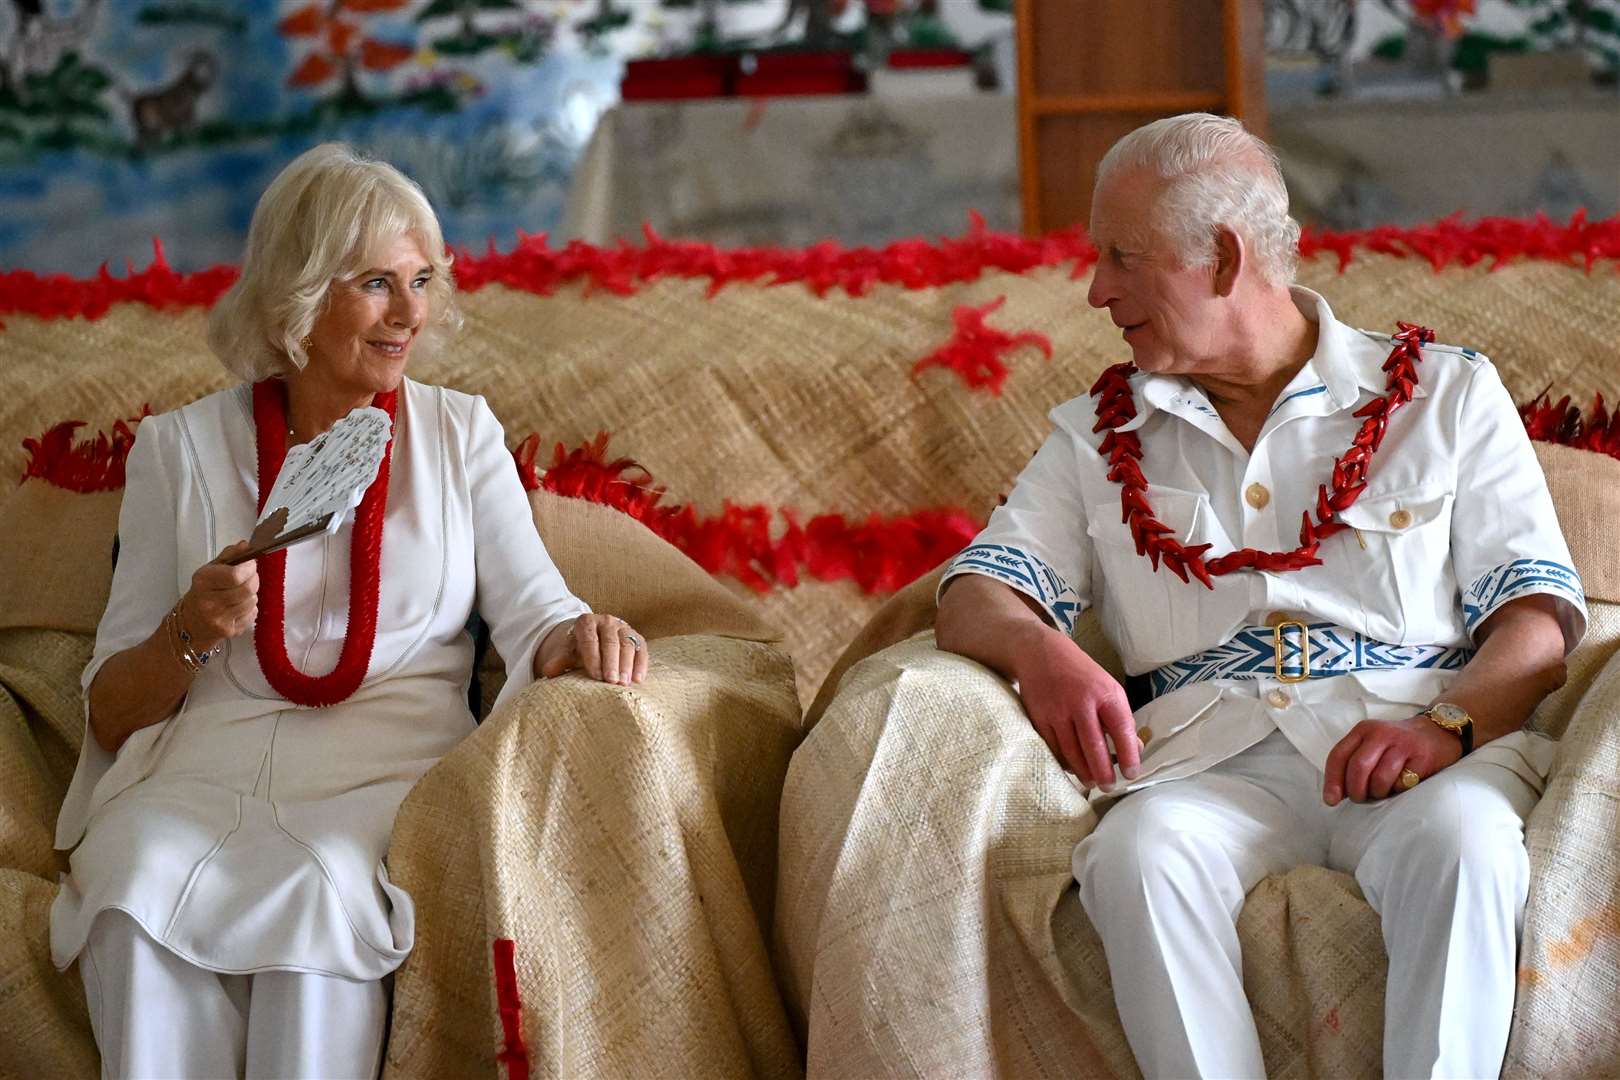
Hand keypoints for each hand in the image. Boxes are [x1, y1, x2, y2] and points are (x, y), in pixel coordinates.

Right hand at [181, 541, 258, 650]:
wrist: (190, 625)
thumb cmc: (202, 593)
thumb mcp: (209, 570)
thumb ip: (229, 556)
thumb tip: (246, 545)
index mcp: (202, 582)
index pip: (235, 575)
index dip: (249, 568)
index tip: (251, 564)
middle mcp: (208, 602)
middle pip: (247, 589)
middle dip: (254, 579)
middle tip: (250, 576)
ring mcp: (219, 619)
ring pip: (252, 601)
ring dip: (252, 594)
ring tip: (241, 592)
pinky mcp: (229, 631)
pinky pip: (252, 614)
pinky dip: (250, 608)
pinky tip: (238, 607)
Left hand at [538, 613, 648, 685]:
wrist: (591, 639)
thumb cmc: (577, 649)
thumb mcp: (566, 652)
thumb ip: (559, 660)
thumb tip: (548, 671)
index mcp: (586, 622)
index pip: (591, 639)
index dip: (594, 657)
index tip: (596, 676)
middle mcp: (607, 621)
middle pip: (611, 641)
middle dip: (612, 662)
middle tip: (612, 681)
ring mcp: (623, 627)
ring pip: (628, 644)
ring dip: (627, 665)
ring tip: (624, 683)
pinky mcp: (636, 636)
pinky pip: (641, 649)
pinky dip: (641, 664)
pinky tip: (638, 679)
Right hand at [1013, 627, 1140, 786]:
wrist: (1041, 653)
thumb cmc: (1081, 674)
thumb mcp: (1108, 687)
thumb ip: (1121, 718)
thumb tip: (1136, 750)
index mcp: (1105, 693)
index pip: (1121, 730)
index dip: (1129, 755)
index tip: (1132, 773)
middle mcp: (1081, 702)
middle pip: (1093, 747)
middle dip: (1104, 772)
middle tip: (1109, 786)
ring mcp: (1057, 712)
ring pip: (1072, 752)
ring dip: (1084, 772)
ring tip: (1092, 781)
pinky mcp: (1039, 718)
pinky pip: (1054, 749)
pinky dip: (1065, 762)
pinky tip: (1073, 767)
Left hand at [1322, 716, 1463, 805]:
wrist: (1438, 733)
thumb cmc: (1398, 745)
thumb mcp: (1371, 745)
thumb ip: (1352, 763)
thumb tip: (1335, 794)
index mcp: (1363, 730)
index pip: (1338, 756)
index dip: (1332, 780)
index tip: (1331, 800)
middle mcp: (1381, 733)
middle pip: (1358, 767)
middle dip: (1355, 790)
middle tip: (1360, 799)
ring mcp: (1403, 744)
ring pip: (1380, 778)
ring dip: (1378, 793)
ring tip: (1383, 792)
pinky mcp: (1422, 757)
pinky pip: (1402, 783)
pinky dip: (1397, 790)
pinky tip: (1401, 785)